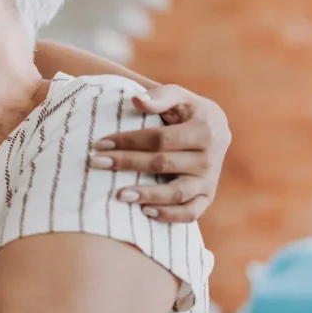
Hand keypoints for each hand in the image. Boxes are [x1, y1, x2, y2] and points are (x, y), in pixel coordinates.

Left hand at [88, 84, 229, 222]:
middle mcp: (209, 157)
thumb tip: (136, 100)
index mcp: (204, 130)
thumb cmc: (187, 111)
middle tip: (96, 163)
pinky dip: (170, 215)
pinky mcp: (207, 196)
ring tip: (119, 195)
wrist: (214, 130)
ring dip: (148, 195)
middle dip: (127, 163)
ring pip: (177, 193)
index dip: (129, 141)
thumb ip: (160, 97)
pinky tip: (145, 212)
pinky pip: (190, 212)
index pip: (160, 139)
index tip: (100, 144)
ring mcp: (209, 180)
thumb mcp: (178, 96)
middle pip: (162, 164)